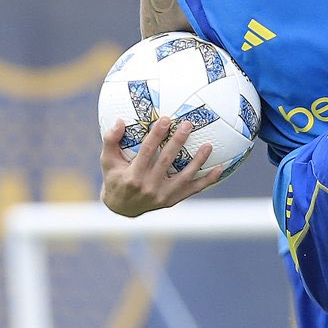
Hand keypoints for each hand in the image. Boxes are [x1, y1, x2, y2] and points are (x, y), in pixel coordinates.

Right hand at [100, 116, 225, 216]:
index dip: (157, 135)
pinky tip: (220, 168)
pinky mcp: (172, 201)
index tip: (166, 119)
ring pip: (184, 176)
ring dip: (198, 161)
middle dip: (178, 141)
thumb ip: (111, 140)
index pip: (147, 151)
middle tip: (189, 124)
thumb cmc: (115, 177)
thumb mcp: (107, 160)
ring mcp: (162, 195)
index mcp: (133, 175)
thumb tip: (119, 121)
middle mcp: (149, 186)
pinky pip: (193, 189)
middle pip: (167, 160)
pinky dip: (208, 180)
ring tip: (209, 145)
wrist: (121, 208)